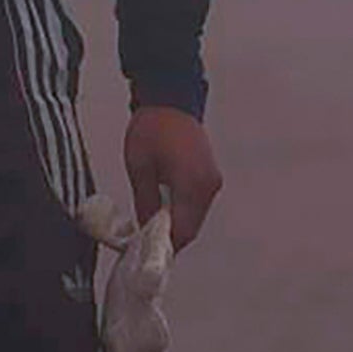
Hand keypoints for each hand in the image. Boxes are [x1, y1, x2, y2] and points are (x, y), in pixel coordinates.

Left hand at [122, 105, 221, 248]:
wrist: (170, 98)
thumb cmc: (152, 128)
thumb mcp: (139, 167)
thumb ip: (145, 202)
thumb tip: (145, 229)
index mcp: (193, 184)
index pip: (182, 231)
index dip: (163, 246)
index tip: (144, 253)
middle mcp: (209, 186)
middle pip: (191, 228)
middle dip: (169, 237)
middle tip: (144, 242)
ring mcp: (212, 181)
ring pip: (195, 217)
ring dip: (176, 224)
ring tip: (150, 225)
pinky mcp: (210, 175)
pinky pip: (197, 204)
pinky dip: (182, 211)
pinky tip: (163, 208)